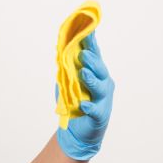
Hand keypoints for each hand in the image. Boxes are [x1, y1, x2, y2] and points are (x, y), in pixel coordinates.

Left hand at [56, 30, 114, 160]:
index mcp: (96, 74)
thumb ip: (67, 68)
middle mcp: (103, 85)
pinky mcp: (99, 116)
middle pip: (100, 70)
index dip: (92, 44)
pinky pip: (95, 110)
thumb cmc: (74, 103)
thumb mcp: (68, 83)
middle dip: (92, 61)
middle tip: (83, 53)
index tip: (88, 30)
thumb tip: (60, 49)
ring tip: (83, 73)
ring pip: (100, 88)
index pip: (95, 56)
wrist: (77, 132)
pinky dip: (89, 107)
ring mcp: (103, 101)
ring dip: (92, 80)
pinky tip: (83, 104)